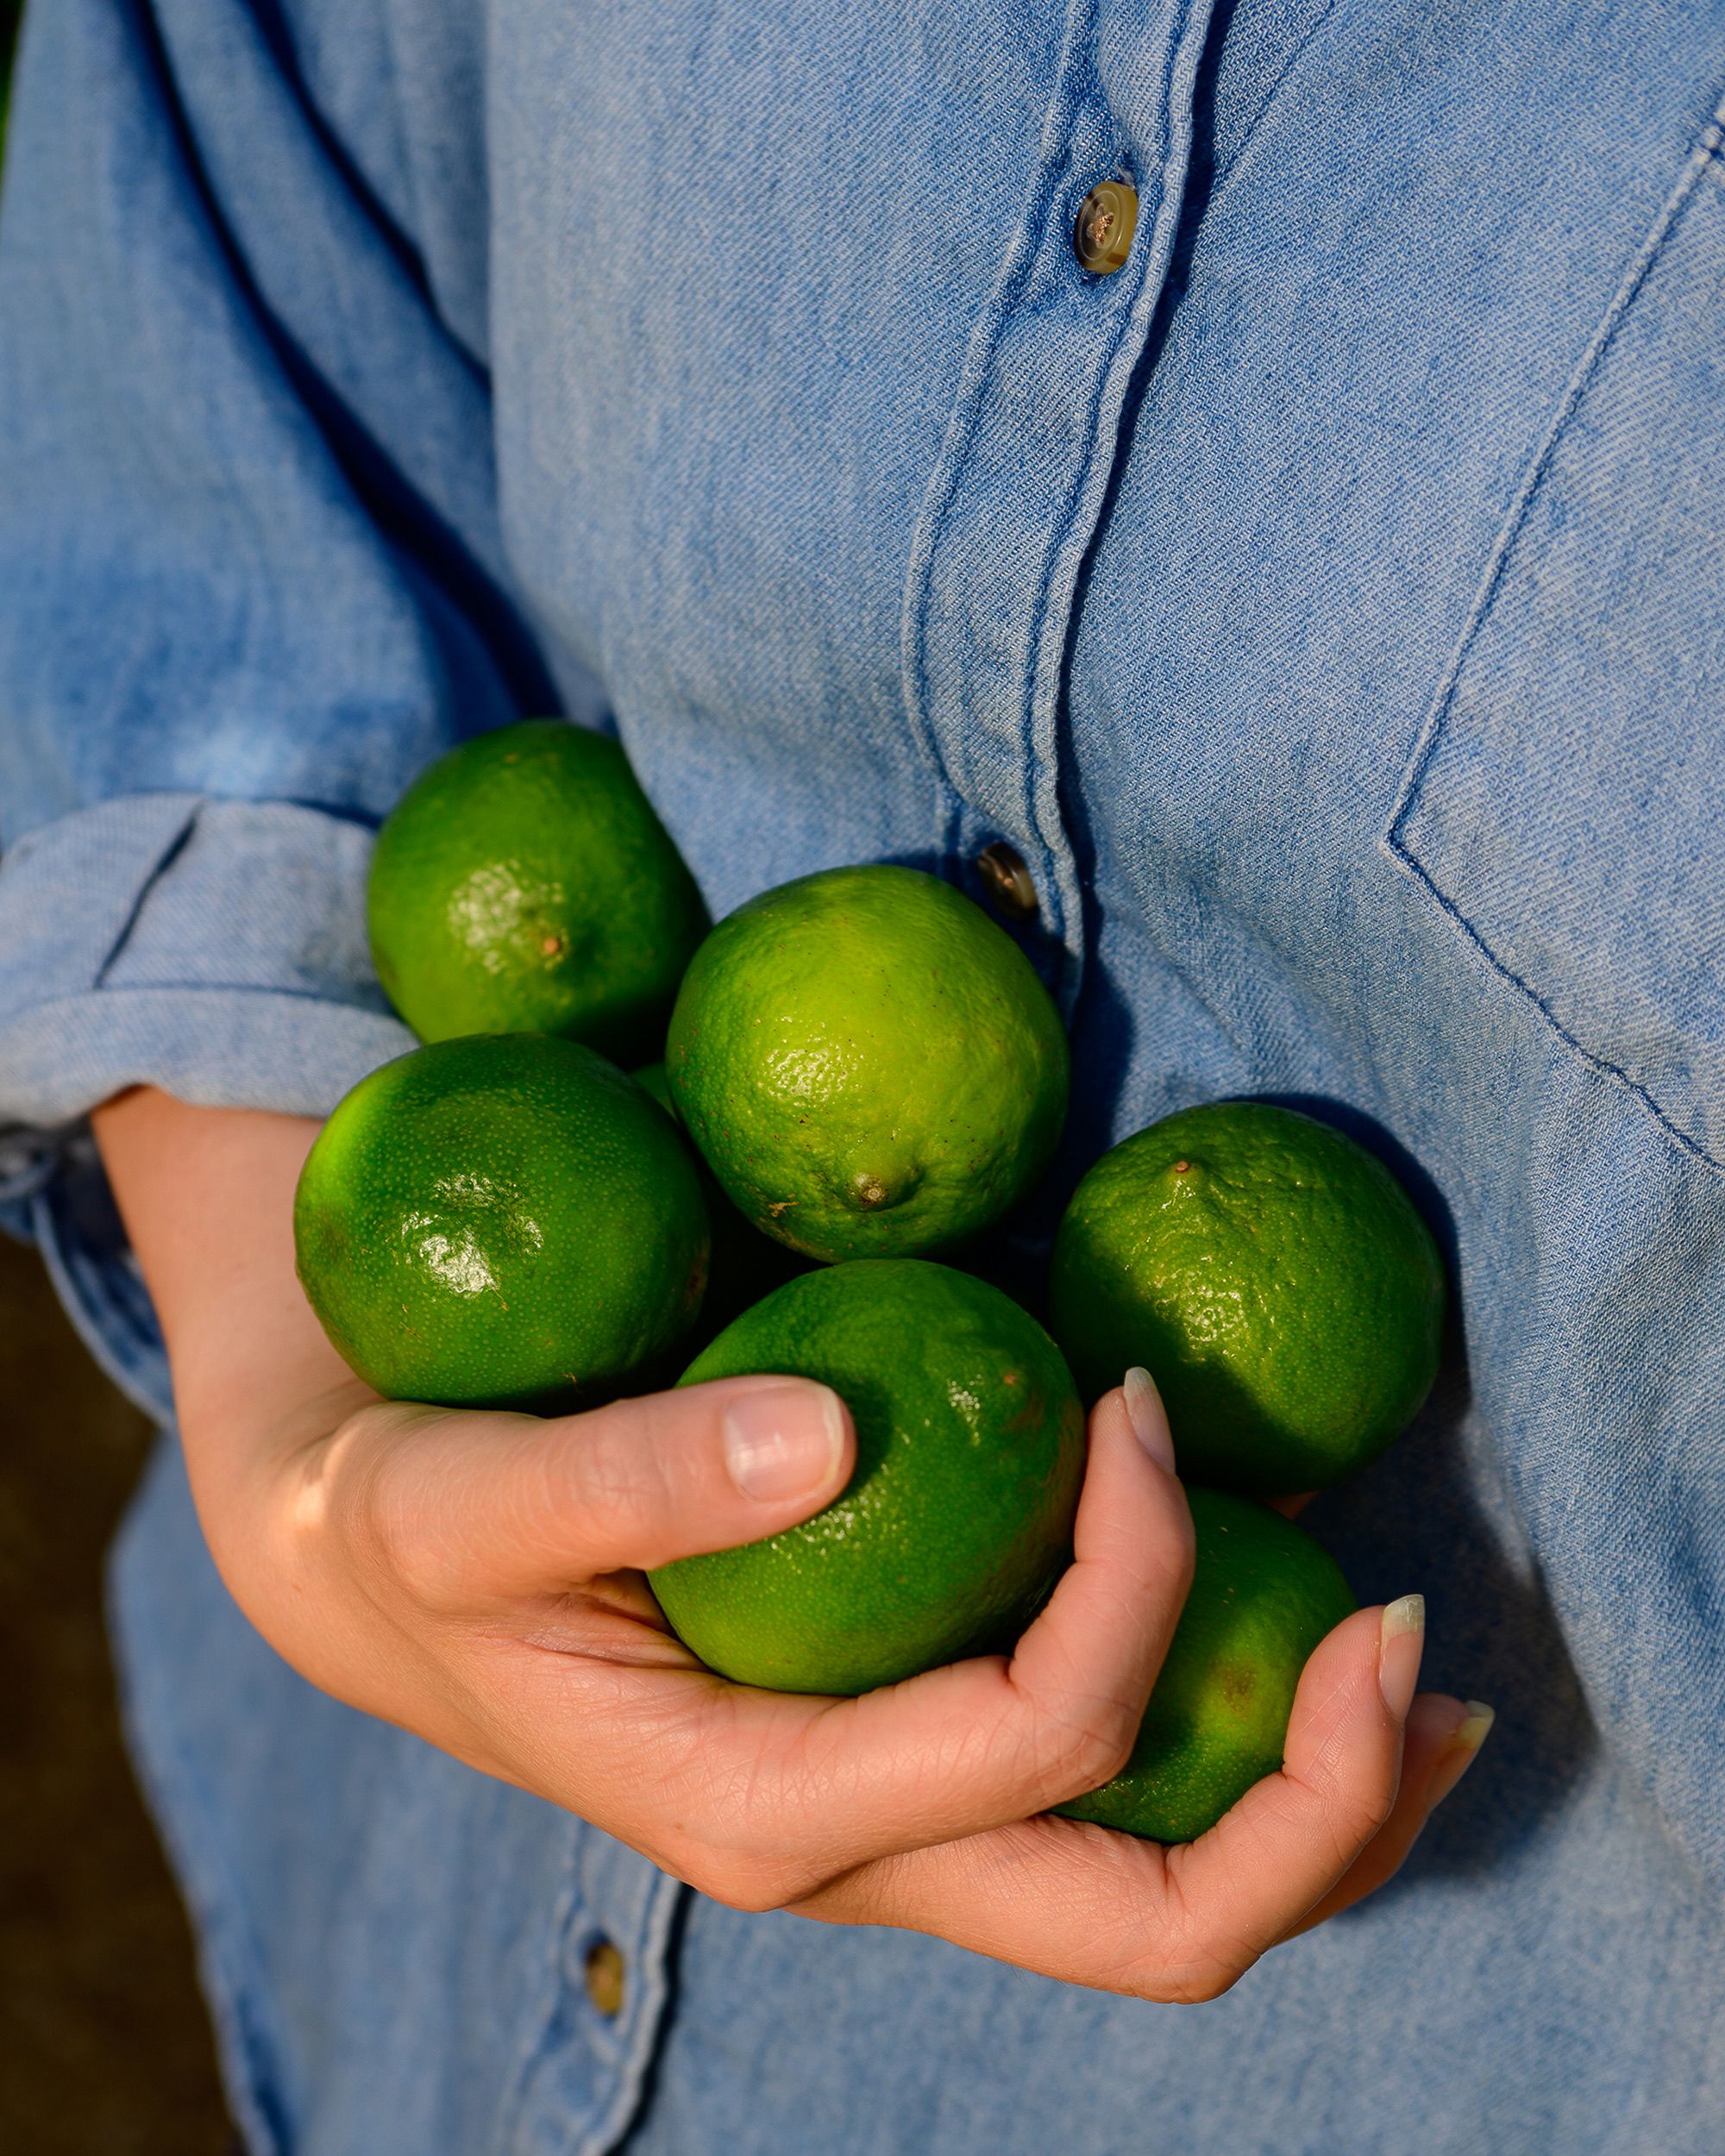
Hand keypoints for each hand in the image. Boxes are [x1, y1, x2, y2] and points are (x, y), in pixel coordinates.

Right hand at [94, 1088, 1487, 2000]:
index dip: (1137, 1575)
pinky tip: (1303, 1641)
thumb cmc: (400, 1510)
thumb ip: (624, 1476)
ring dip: (1324, 1806)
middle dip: (1322, 1809)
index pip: (1036, 1740)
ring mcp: (894, 1818)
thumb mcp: (461, 1493)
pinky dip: (1242, 1745)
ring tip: (1428, 1687)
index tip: (1125, 1395)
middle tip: (1420, 1648)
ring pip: (1161, 1891)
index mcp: (759, 1811)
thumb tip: (827, 1434)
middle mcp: (854, 1849)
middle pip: (1151, 1922)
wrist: (356, 1545)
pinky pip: (1113, 1798)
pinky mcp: (902, 1750)